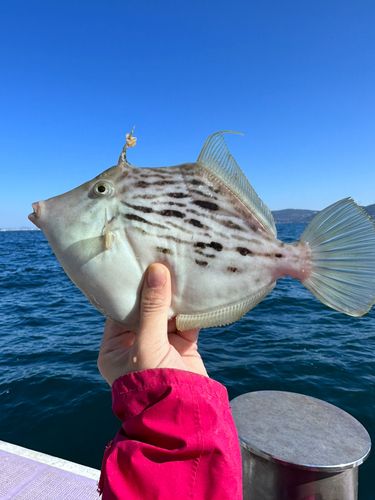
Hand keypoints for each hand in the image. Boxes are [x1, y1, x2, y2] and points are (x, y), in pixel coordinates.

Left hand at [97, 263, 207, 385]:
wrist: (186, 416)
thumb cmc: (154, 383)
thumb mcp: (147, 343)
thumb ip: (151, 308)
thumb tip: (156, 271)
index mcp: (114, 349)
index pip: (118, 312)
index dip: (128, 289)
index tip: (137, 265)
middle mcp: (135, 346)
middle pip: (144, 311)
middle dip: (153, 290)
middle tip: (159, 260)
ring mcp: (160, 347)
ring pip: (165, 315)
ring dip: (172, 298)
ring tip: (177, 269)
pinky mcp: (181, 348)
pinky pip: (185, 323)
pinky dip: (189, 309)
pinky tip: (193, 289)